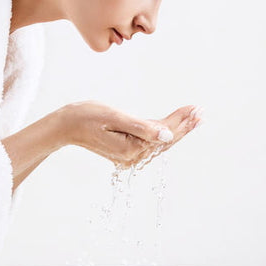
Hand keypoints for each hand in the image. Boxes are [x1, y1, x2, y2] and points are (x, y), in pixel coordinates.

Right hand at [56, 100, 203, 168]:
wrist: (65, 126)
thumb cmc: (86, 116)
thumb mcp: (115, 117)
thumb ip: (142, 127)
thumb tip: (167, 136)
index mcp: (132, 148)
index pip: (164, 133)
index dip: (181, 121)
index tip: (195, 109)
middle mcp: (132, 156)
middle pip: (165, 140)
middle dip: (184, 125)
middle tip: (200, 112)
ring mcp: (129, 156)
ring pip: (160, 142)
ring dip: (177, 129)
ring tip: (193, 117)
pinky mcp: (125, 152)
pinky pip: (150, 143)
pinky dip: (163, 133)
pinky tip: (173, 127)